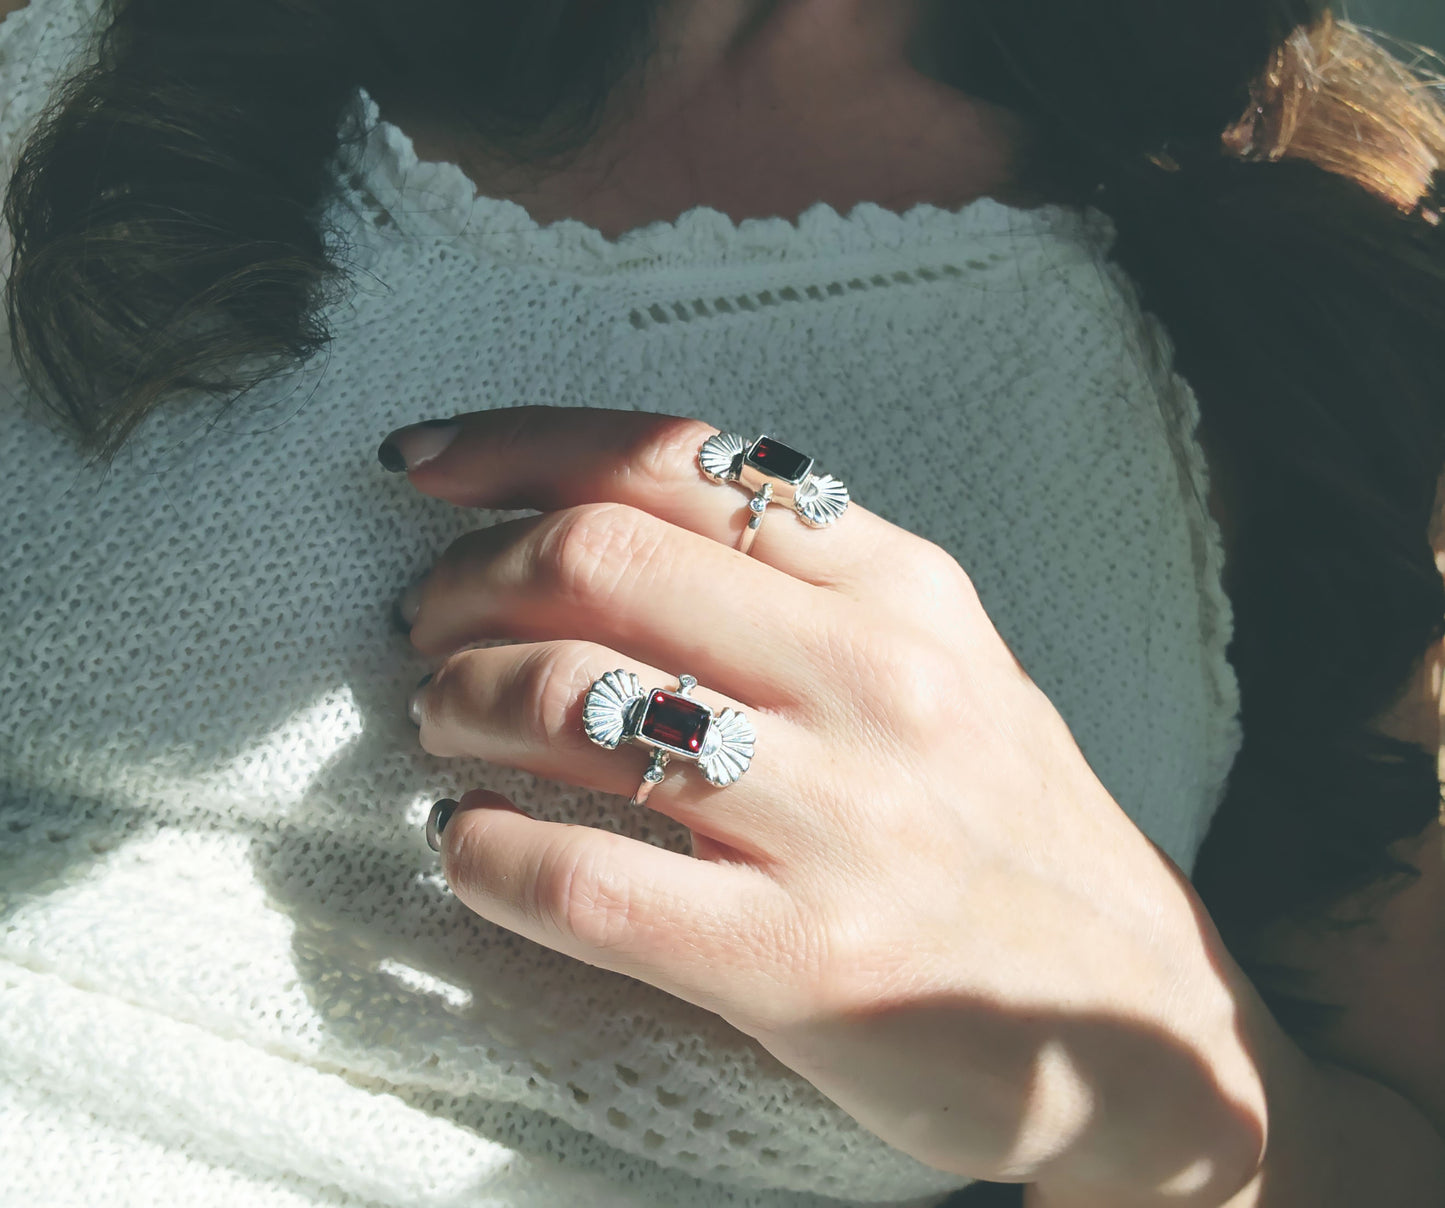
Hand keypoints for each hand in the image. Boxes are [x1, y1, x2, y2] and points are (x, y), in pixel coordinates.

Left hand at [391, 406, 1269, 1201]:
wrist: (1140, 1026)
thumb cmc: (1014, 831)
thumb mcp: (950, 663)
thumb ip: (813, 588)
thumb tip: (613, 526)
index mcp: (904, 589)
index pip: (676, 461)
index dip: (521, 444)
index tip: (424, 465)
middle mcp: (877, 679)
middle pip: (598, 559)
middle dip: (465, 582)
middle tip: (426, 627)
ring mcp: (843, 820)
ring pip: (571, 700)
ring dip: (457, 703)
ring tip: (439, 728)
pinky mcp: (804, 963)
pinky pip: (581, 881)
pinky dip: (484, 851)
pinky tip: (471, 845)